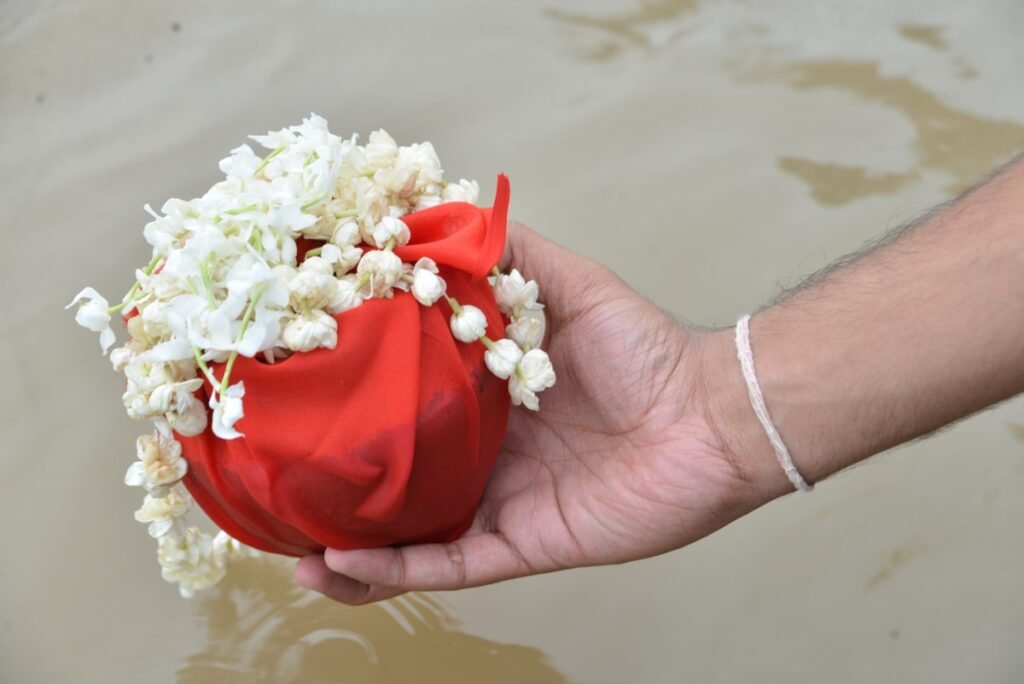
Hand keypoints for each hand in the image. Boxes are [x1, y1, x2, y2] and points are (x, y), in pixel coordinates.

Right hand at [295, 221, 766, 603]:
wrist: (712, 415)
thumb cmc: (646, 349)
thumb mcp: (565, 283)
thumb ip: (507, 253)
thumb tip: (437, 217)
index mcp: (484, 399)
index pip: (403, 405)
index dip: (351, 403)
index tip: (293, 391)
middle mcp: (483, 455)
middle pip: (395, 477)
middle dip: (336, 485)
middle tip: (273, 478)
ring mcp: (498, 503)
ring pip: (409, 535)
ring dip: (349, 547)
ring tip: (290, 548)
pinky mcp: (522, 543)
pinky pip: (448, 564)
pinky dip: (395, 568)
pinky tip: (341, 561)